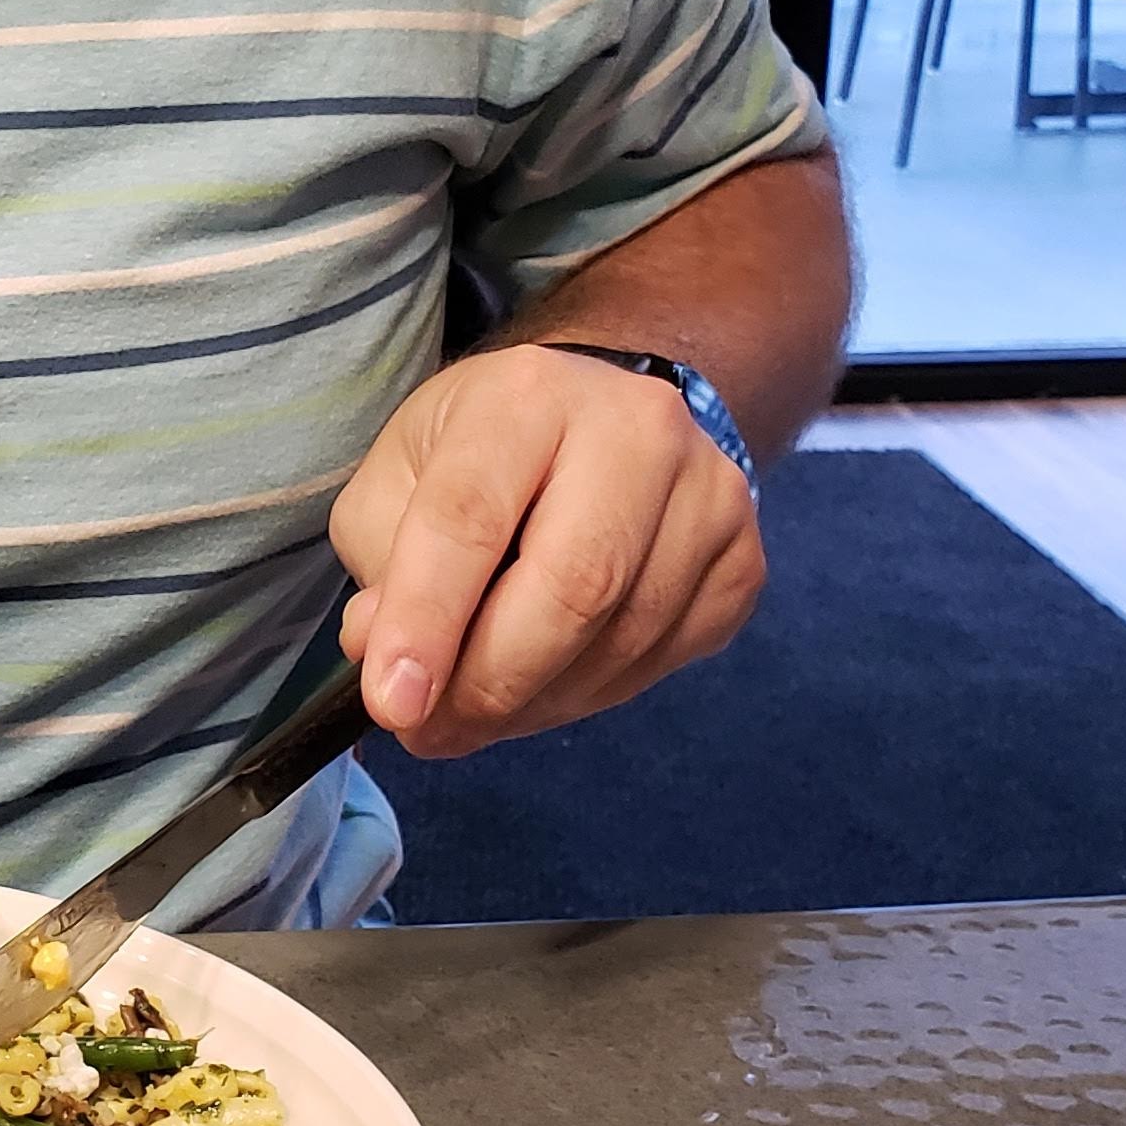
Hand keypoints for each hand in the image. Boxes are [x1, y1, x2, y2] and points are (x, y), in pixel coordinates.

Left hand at [328, 342, 764, 758]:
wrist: (600, 416)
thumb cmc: (487, 449)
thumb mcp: (402, 474)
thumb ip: (382, 561)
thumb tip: (389, 660)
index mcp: (526, 393)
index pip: (471, 516)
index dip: (427, 619)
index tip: (391, 702)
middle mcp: (635, 429)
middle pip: (571, 588)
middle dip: (489, 682)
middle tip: (429, 731)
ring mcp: (708, 494)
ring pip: (622, 639)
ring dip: (536, 702)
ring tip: (474, 712)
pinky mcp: (743, 559)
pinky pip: (665, 661)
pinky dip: (591, 694)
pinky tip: (546, 683)